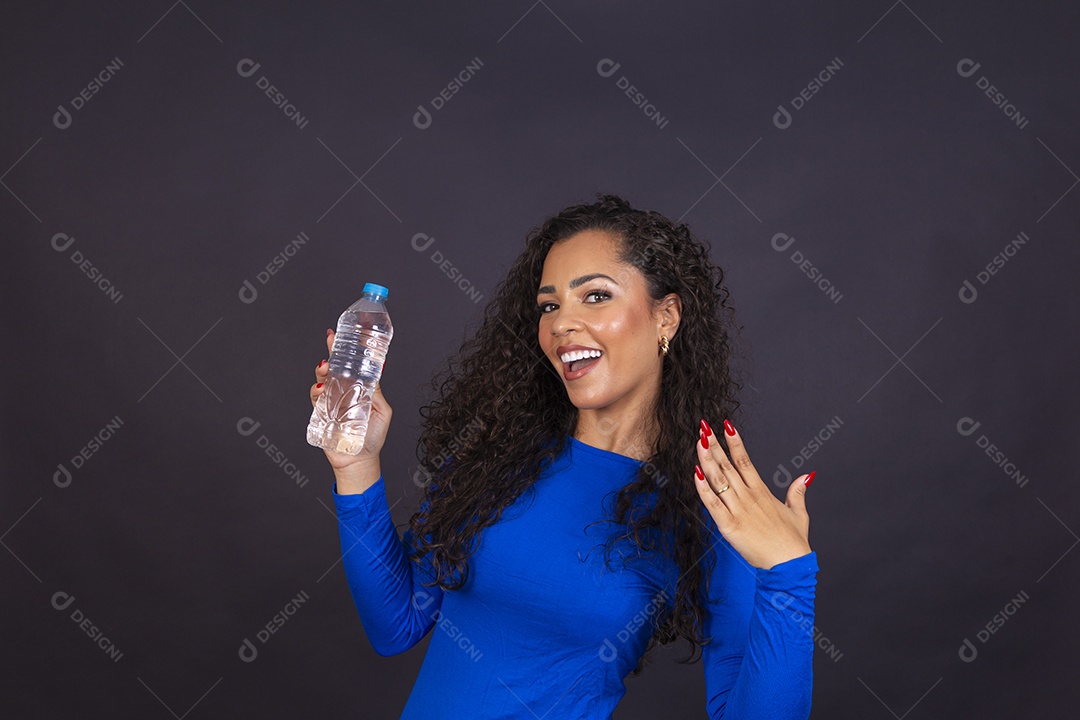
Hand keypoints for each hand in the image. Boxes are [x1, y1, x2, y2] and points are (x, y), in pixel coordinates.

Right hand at [311, 329, 391, 472]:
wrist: (358, 460)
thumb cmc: (372, 437)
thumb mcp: (382, 411)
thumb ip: (377, 393)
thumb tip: (376, 373)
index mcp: (358, 388)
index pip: (353, 365)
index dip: (350, 351)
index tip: (348, 335)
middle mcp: (343, 392)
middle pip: (335, 367)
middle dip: (332, 351)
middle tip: (331, 340)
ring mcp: (331, 401)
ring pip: (322, 379)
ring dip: (322, 370)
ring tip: (325, 366)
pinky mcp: (320, 412)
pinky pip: (314, 397)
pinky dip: (315, 390)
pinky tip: (320, 388)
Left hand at [693, 419, 812, 570]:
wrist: (789, 564)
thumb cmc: (793, 542)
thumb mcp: (798, 513)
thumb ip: (797, 493)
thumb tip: (806, 476)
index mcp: (762, 492)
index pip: (745, 461)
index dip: (735, 442)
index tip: (726, 426)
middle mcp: (748, 497)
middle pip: (728, 466)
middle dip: (715, 445)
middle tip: (704, 427)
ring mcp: (738, 511)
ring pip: (719, 480)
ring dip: (707, 459)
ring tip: (699, 441)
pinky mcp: (729, 526)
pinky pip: (712, 503)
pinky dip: (703, 488)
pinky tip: (696, 473)